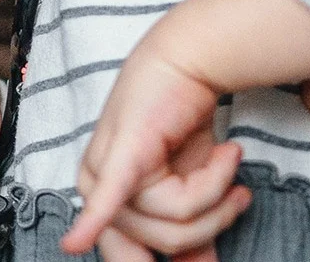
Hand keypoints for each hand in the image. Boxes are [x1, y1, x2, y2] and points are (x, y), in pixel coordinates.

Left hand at [64, 52, 250, 261]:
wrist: (188, 66)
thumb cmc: (186, 127)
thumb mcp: (194, 189)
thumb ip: (193, 232)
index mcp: (105, 204)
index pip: (134, 259)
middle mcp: (96, 189)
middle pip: (170, 241)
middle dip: (216, 218)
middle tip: (235, 189)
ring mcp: (104, 171)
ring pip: (178, 218)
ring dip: (219, 189)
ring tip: (226, 158)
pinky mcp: (121, 154)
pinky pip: (110, 198)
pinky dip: (94, 223)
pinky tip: (75, 245)